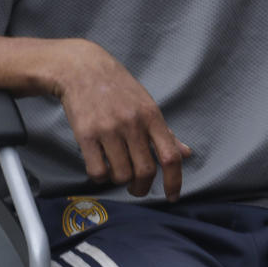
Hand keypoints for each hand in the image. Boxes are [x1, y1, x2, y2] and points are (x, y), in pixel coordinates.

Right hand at [50, 40, 190, 199]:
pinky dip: (100, 177)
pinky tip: (100, 168)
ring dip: (119, 181)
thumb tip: (186, 154)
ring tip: (115, 171)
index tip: (172, 197)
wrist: (81, 69)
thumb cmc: (117, 88)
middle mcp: (133, 123)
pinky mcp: (86, 134)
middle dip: (142, 188)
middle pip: (145, 171)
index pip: (170, 157)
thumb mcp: (146, 104)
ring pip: (121, 175)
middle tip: (136, 188)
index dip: (174, 182)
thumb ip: (165, 132)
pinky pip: (97, 171)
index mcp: (152, 116)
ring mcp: (109, 129)